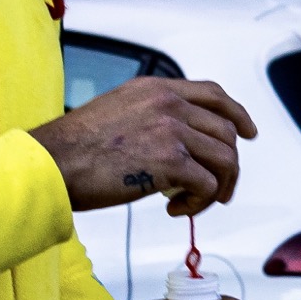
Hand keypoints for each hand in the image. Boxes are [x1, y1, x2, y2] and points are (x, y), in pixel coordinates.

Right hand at [34, 74, 253, 217]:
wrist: (51, 164)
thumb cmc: (76, 149)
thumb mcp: (118, 112)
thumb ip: (153, 117)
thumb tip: (184, 142)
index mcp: (155, 89)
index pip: (213, 94)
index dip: (237, 115)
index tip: (248, 134)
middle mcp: (167, 103)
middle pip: (226, 132)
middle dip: (228, 166)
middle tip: (216, 192)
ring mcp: (171, 130)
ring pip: (225, 160)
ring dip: (215, 189)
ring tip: (189, 204)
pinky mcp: (171, 161)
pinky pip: (209, 185)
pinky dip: (198, 204)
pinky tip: (174, 210)